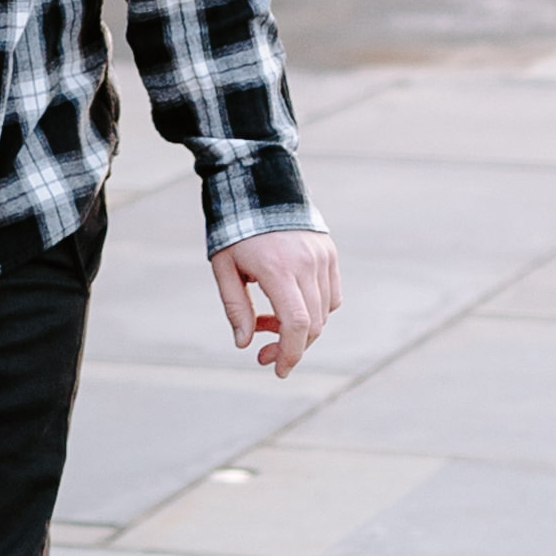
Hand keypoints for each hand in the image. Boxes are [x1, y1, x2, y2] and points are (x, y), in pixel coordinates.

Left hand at [211, 230, 340, 381]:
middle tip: (263, 354)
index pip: (297, 324)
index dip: (290, 354)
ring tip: (268, 321)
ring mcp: (322, 256)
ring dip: (300, 329)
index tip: (278, 370)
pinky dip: (316, 310)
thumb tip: (243, 343)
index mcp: (277, 268)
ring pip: (324, 312)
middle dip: (291, 348)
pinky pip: (331, 295)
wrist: (258, 184)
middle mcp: (306, 263)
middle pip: (313, 324)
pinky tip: (290, 304)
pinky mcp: (329, 252)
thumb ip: (235, 307)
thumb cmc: (235, 228)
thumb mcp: (223, 267)